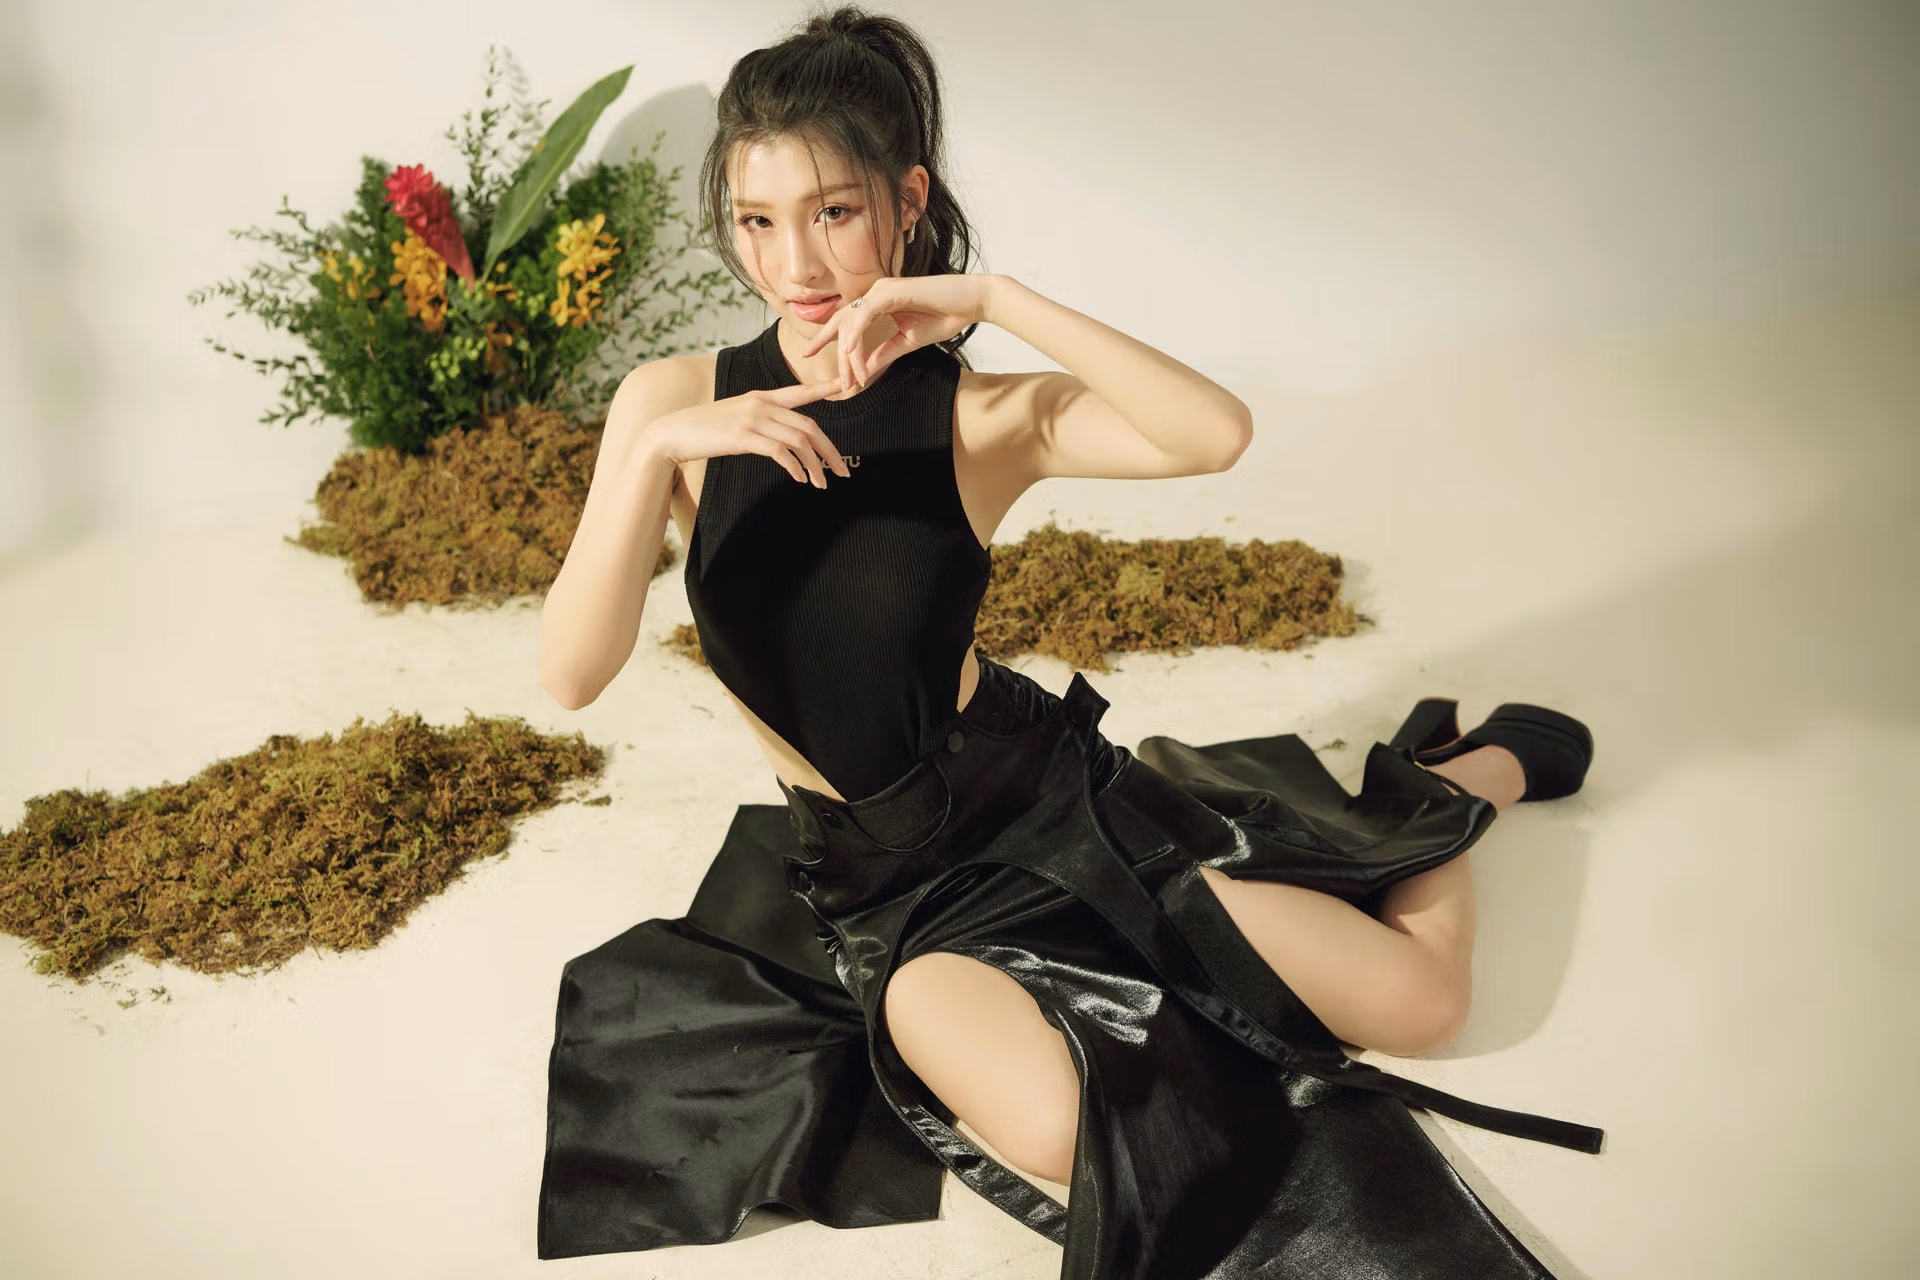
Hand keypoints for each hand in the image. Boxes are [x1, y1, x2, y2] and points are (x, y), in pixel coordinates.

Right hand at [644, 375, 852, 488]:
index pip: (800, 392)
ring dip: (815, 466)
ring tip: (822, 483)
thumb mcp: (736, 417)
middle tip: (842, 471)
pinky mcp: (742, 437)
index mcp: (761, 397)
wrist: (672, 433)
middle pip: (808, 426)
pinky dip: (795, 467)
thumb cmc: (704, 429)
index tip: (845, 386)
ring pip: (798, 441)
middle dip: (829, 451)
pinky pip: (779, 452)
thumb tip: (783, 439)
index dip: (824, 389)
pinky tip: (800, 479)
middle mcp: (760, 404)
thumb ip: (760, 421)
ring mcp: (751, 419)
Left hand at [799, 274, 996, 388]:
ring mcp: (882, 290)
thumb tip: (863, 370)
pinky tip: (851, 352)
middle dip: (831, 349)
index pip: (846, 322)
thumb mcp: (908, 342)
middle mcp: (875, 293)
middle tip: (825, 372)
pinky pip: (865, 315)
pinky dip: (856, 335)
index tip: (809, 354)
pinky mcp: (891, 291)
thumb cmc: (945, 316)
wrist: (972, 302)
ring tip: (850, 378)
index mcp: (878, 302)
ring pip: (852, 323)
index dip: (826, 338)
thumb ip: (884, 353)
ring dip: (849, 353)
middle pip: (842, 323)